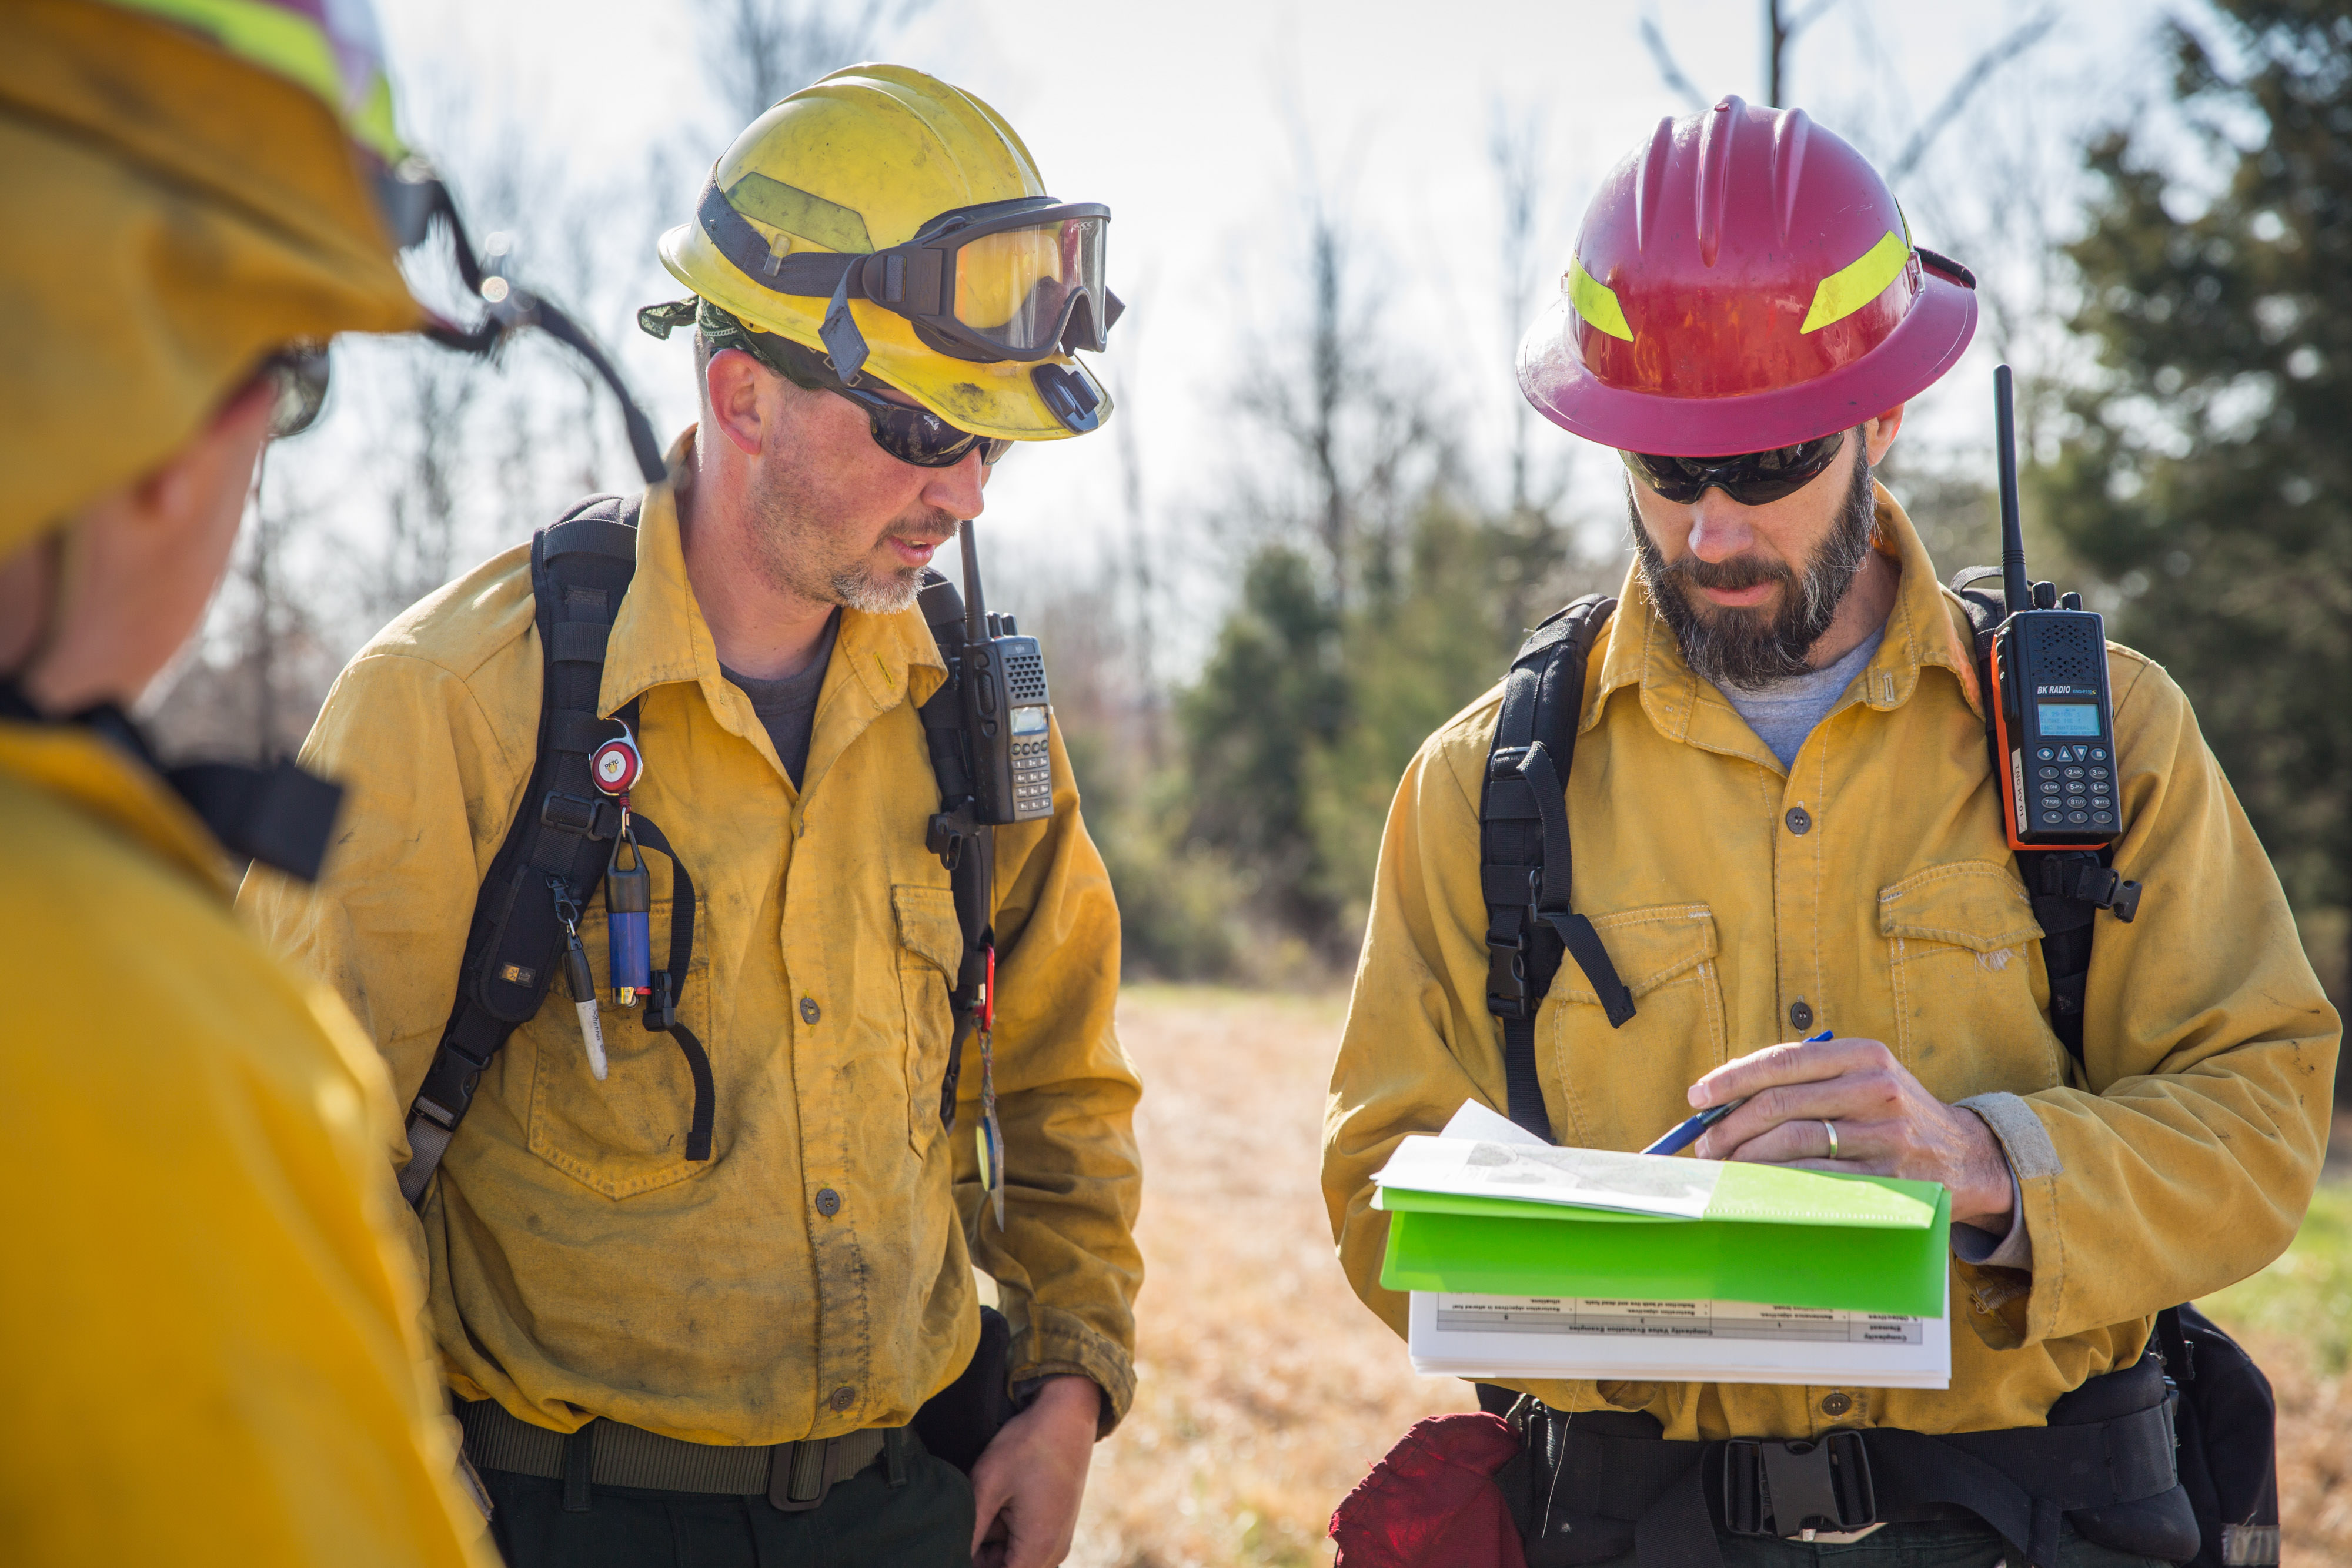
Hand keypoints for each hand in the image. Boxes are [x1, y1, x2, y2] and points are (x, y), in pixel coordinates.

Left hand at [968, 1374, 1099, 1567]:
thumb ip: (969, 1531)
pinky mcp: (1057, 1526)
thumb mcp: (987, 1485)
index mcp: (1038, 1548)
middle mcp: (1054, 1552)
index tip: (953, 1547)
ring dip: (991, 1543)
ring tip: (985, 1505)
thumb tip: (951, 1555)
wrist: (1068, 1414)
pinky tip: (997, 1503)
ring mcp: (1058, 1539)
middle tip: (965, 1522)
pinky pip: (1025, 1544)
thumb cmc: (1027, 1446)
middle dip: (981, 1555)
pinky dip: (1005, 1532)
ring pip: (1014, 1558)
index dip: (972, 1565)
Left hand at [1688, 1036, 2013, 1227]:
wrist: (1966, 1156)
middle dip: (1730, 1126)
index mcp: (1864, 1055)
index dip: (1731, 1079)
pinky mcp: (1886, 1177)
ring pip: (1792, 1143)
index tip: (1697, 1096)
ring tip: (1723, 1166)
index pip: (1783, 1061)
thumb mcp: (1863, 1077)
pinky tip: (1754, 1185)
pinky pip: (1815, 1179)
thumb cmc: (1893, 1113)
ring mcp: (1883, 1135)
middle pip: (1780, 1103)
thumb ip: (1806, 1079)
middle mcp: (1875, 1089)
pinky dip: (1775, 1181)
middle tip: (1705, 1144)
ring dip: (1745, 1157)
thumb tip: (1725, 1097)